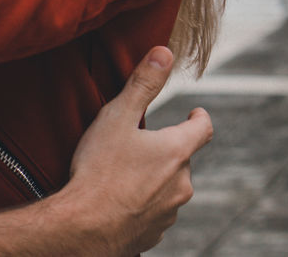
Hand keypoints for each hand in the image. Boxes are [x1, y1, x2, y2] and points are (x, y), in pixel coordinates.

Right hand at [63, 46, 213, 253]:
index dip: (199, 118)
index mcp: (176, 152)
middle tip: (137, 144)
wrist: (85, 225)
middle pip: (181, 160)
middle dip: (165, 151)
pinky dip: (142, 203)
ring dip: (154, 179)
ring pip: (168, 187)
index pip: (202, 129)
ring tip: (123, 174)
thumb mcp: (117, 117)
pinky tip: (118, 200)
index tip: (194, 113)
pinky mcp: (154, 233)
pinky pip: (154, 212)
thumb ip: (142, 84)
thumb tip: (164, 52)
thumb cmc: (99, 169)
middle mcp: (182, 183)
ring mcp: (170, 212)